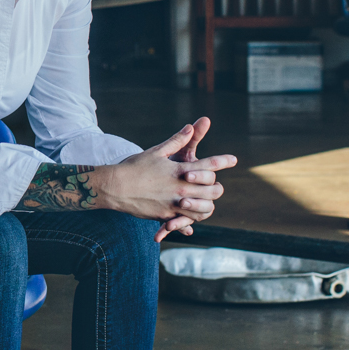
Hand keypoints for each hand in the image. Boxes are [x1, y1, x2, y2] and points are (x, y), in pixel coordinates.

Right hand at [89, 123, 236, 242]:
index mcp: (180, 170)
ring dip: (207, 205)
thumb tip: (190, 127)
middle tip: (216, 185)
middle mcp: (181, 189)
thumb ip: (176, 141)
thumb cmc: (134, 167)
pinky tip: (190, 222)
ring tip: (205, 202)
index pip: (208, 165)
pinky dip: (190, 222)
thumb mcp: (156, 151)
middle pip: (212, 191)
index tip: (234, 160)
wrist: (114, 187)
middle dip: (217, 187)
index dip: (223, 161)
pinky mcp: (165, 216)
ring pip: (203, 210)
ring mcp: (174, 204)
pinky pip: (185, 222)